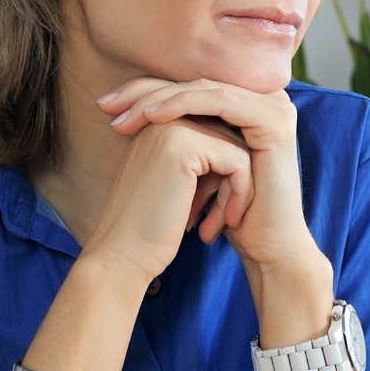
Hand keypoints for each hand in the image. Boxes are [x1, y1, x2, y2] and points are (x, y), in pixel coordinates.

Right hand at [77, 100, 255, 285]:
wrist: (123, 256)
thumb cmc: (152, 229)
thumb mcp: (182, 183)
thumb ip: (205, 157)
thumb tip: (247, 144)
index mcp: (157, 119)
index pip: (217, 131)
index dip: (226, 172)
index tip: (214, 210)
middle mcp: (162, 114)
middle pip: (230, 136)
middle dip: (234, 179)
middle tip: (220, 220)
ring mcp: (172, 126)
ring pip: (238, 147)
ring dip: (239, 190)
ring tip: (222, 223)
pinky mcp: (184, 146)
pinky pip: (238, 160)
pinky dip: (240, 194)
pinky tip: (225, 223)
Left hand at [101, 78, 321, 273]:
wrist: (264, 246)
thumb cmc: (225, 214)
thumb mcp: (194, 167)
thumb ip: (176, 134)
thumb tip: (124, 112)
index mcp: (245, 105)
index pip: (188, 87)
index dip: (145, 91)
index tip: (104, 105)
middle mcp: (263, 100)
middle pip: (194, 84)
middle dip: (145, 93)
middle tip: (106, 106)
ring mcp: (273, 107)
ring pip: (205, 89)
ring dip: (160, 99)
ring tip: (126, 117)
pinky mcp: (274, 120)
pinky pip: (221, 102)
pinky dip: (185, 106)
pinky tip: (155, 117)